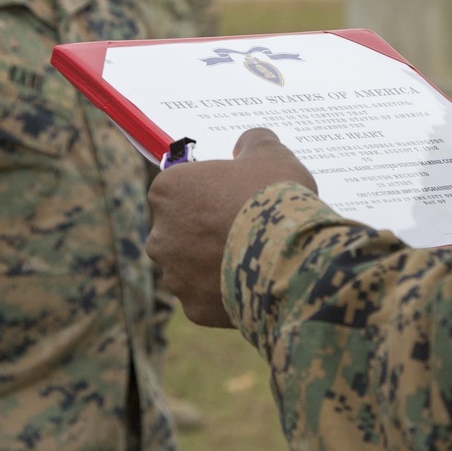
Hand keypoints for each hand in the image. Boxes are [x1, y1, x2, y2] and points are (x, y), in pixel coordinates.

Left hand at [147, 128, 316, 327]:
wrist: (290, 256)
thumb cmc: (274, 197)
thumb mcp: (271, 154)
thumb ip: (254, 142)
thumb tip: (247, 142)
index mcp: (168, 190)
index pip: (176, 188)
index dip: (206, 191)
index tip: (231, 194)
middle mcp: (160, 234)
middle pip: (180, 229)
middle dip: (205, 230)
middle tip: (243, 228)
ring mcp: (175, 275)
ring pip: (191, 268)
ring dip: (213, 264)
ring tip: (254, 258)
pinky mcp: (194, 308)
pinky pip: (208, 298)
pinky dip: (226, 293)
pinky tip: (254, 283)